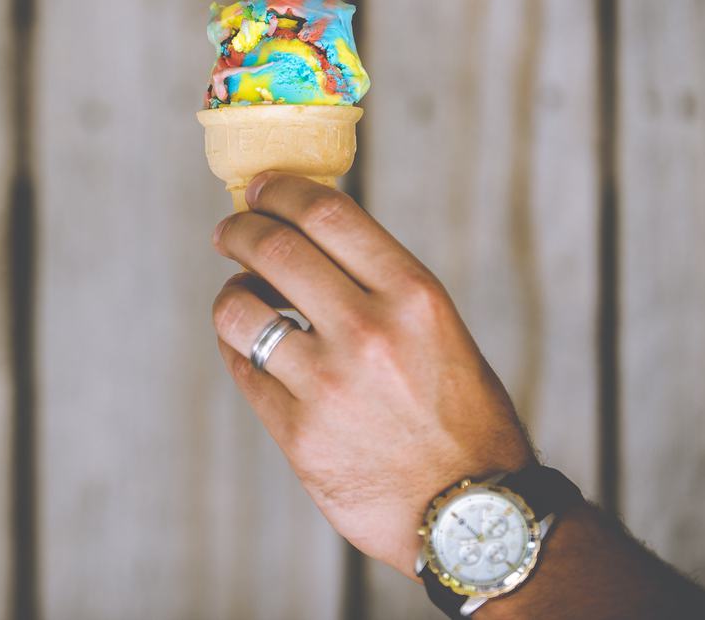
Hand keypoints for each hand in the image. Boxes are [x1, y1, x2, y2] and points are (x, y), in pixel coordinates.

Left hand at [210, 171, 533, 577]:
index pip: (327, 212)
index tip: (260, 187)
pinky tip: (248, 348)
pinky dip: (236, 348)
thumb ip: (377, 284)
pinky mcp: (299, 435)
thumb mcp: (438, 330)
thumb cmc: (459, 416)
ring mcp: (329, 385)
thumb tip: (303, 234)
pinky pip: (242, 370)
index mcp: (414, 295)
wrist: (476, 518)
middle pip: (273, 249)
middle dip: (239, 230)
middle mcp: (369, 332)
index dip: (280, 190)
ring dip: (231, 293)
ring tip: (242, 298)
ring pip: (239, 309)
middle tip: (229, 231)